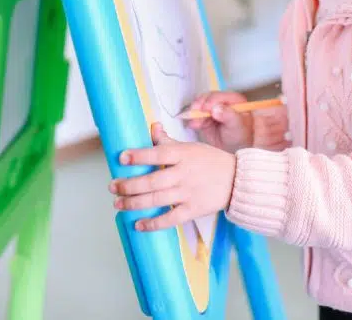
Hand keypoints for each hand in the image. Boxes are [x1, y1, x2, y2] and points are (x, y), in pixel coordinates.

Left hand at [109, 123, 236, 231]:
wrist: (238, 180)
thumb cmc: (212, 161)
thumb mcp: (192, 147)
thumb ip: (169, 141)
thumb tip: (153, 127)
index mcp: (184, 155)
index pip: (157, 154)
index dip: (138, 156)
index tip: (121, 158)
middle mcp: (184, 174)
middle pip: (152, 181)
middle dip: (129, 185)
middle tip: (113, 187)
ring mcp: (189, 193)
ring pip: (157, 200)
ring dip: (134, 203)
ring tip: (118, 204)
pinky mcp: (193, 210)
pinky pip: (170, 219)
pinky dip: (153, 223)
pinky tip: (139, 224)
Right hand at [185, 91, 252, 151]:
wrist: (233, 150)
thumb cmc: (240, 137)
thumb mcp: (237, 126)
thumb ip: (228, 116)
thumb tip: (216, 108)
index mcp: (235, 100)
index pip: (221, 96)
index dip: (211, 101)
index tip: (205, 109)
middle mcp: (223, 102)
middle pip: (208, 98)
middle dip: (200, 105)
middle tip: (195, 113)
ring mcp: (212, 109)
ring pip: (200, 105)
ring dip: (195, 113)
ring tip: (195, 123)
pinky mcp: (204, 116)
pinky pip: (195, 114)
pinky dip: (193, 119)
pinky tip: (193, 125)